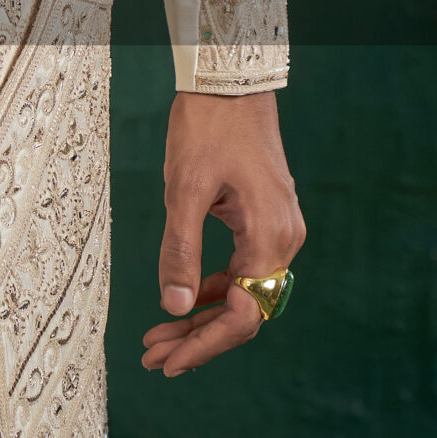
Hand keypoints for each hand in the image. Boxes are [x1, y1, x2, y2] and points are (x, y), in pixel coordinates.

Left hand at [141, 91, 304, 377]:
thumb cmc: (208, 125)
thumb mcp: (185, 188)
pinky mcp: (265, 215)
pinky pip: (243, 267)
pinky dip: (214, 285)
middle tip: (153, 357)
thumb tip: (174, 307)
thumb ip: (180, 250)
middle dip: (197, 336)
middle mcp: (283, 240)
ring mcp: (277, 227)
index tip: (167, 360)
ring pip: (242, 291)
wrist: (230, 76)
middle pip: (243, 311)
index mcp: (269, 238)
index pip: (241, 316)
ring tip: (159, 335)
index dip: (203, 344)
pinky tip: (186, 296)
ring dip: (202, 314)